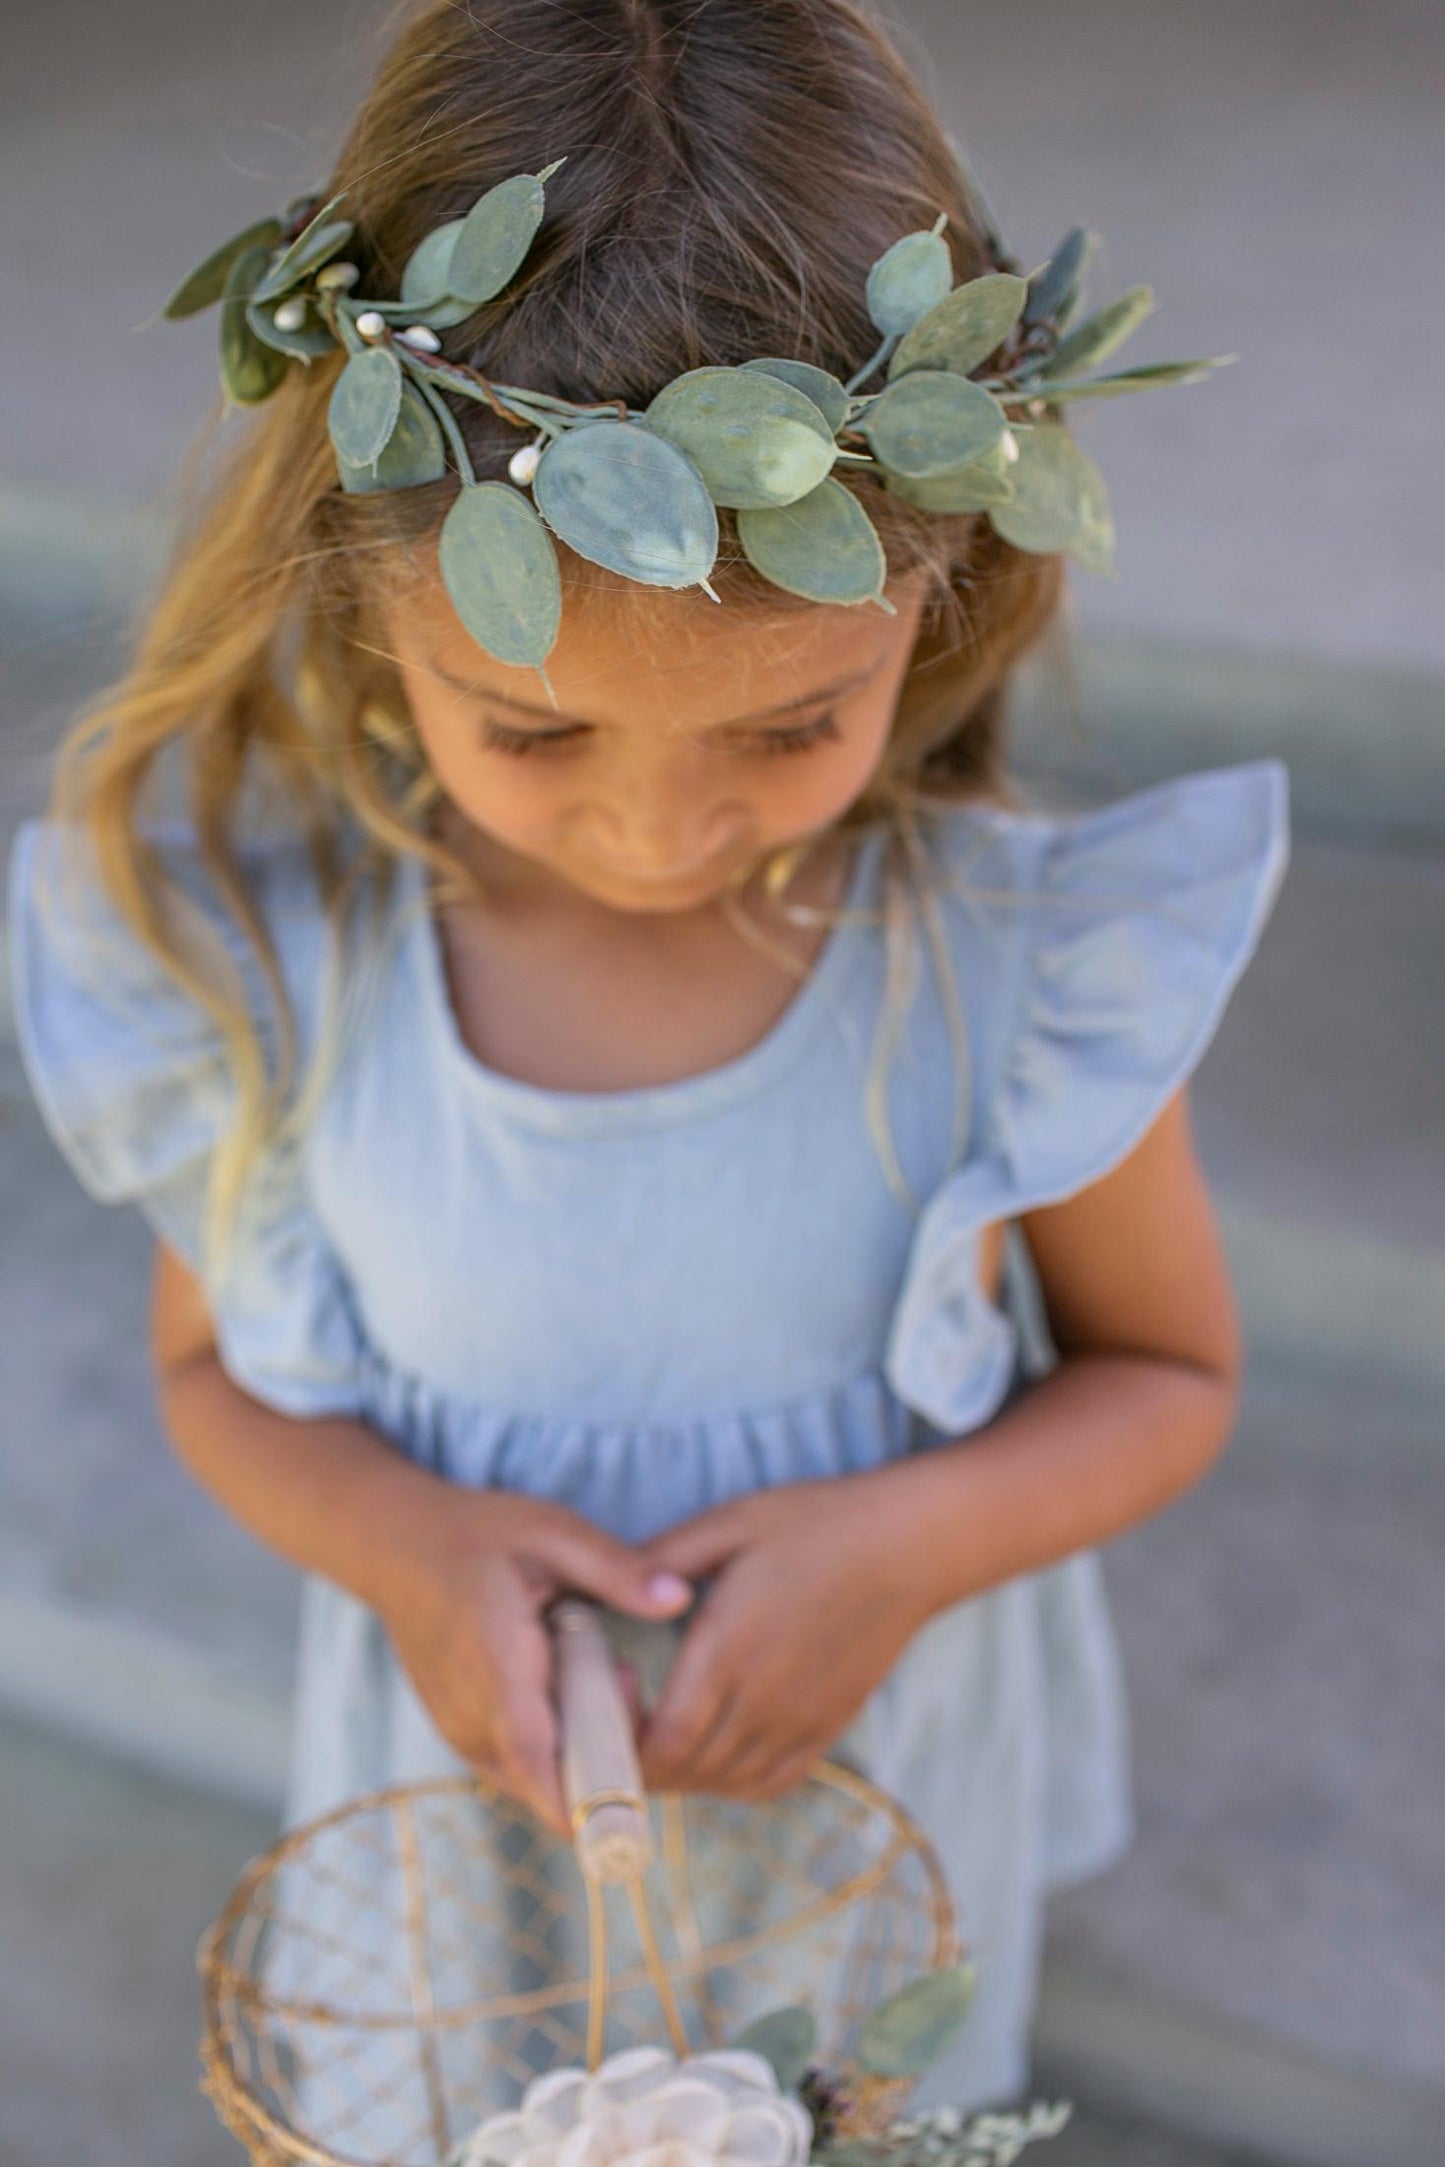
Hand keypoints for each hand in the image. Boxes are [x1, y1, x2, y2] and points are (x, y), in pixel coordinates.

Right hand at [374, 1489, 691, 1836]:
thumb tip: (680, 1598)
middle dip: (603, 1756)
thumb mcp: (554, 1533)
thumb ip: (617, 1570)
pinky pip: (515, 1769)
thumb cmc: (479, 1535)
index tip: (632, 1773)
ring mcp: (457, 1732)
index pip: (540, 1767)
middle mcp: (471, 1715)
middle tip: (624, 1680)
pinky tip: (562, 1686)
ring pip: (533, 1783)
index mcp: (499, 1667)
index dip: (590, 1794)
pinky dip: (549, 1747)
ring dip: (576, 1752)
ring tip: (594, 1673)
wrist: (394, 1545)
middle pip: (549, 1784)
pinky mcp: (456, 1735)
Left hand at [634, 1473, 932, 1800]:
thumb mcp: (727, 1524)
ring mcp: (800, 1721)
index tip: (613, 1695)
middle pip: (687, 1773)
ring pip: (725, 1784)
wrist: (908, 1545)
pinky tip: (717, 1744)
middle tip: (624, 1711)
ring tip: (664, 1725)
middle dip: (641, 1758)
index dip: (622, 1743)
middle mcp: (765, 1701)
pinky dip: (731, 1780)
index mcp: (729, 1652)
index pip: (664, 1743)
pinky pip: (769, 1781)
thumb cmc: (814, 1524)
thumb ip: (659, 1561)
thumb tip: (599, 1588)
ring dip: (684, 1771)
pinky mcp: (828, 1728)